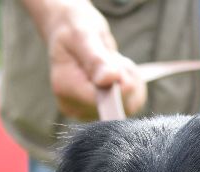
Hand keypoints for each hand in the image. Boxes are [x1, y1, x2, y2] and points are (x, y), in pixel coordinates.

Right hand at [41, 1, 145, 119]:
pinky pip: (133, 103)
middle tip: (113, 57)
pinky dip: (134, 86)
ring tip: (114, 62)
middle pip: (119, 106)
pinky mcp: (104, 111)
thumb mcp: (84, 36)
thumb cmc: (75, 30)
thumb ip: (96, 59)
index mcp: (65, 88)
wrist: (72, 33)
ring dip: (131, 80)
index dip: (119, 85)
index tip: (117, 62)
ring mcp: (89, 112)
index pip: (102, 100)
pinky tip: (120, 71)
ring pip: (130, 105)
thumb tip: (109, 79)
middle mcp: (75, 106)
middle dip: (125, 79)